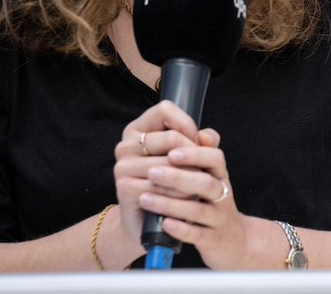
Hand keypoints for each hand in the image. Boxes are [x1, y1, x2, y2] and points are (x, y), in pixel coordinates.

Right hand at [112, 100, 205, 247]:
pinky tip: (186, 200)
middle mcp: (125, 145)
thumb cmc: (172, 184)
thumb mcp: (188, 158)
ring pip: (171, 164)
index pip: (165, 110)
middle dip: (194, 154)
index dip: (187, 124)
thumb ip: (201, 141)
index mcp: (137, 130)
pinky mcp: (125, 188)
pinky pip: (163, 187)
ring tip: (197, 187)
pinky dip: (181, 195)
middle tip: (202, 169)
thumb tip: (208, 137)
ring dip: (191, 177)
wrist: (152, 222)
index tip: (196, 141)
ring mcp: (123, 167)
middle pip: (172, 137)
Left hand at [135, 126, 257, 268]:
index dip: (194, 154)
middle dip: (177, 177)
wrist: (232, 239)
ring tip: (145, 198)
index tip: (170, 151)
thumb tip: (199, 132)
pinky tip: (164, 223)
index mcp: (219, 175)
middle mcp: (222, 194)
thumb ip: (203, 153)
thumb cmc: (213, 201)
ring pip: (198, 210)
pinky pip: (197, 234)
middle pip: (205, 182)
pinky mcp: (212, 239)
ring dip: (170, 203)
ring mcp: (218, 217)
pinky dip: (180, 229)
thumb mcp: (212, 175)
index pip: (214, 158)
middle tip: (152, 172)